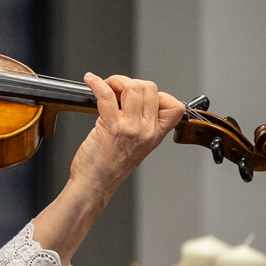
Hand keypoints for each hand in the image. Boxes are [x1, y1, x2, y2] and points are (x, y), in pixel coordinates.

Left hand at [70, 74, 184, 197]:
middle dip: (131, 82)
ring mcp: (131, 128)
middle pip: (150, 88)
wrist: (95, 183)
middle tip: (116, 90)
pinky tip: (90, 81)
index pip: (175, 105)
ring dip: (116, 82)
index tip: (139, 97)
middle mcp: (147, 130)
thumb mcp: (137, 145)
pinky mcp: (112, 126)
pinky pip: (106, 95)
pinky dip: (96, 83)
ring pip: (133, 87)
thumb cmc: (109, 166)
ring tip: (106, 88)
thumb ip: (141, 123)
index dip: (158, 94)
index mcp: (156, 134)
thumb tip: (133, 98)